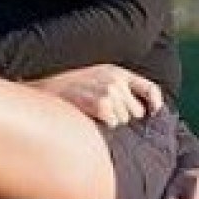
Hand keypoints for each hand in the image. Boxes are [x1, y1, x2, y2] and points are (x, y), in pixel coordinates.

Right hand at [28, 65, 163, 127]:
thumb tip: (142, 111)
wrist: (43, 90)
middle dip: (123, 117)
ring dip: (111, 122)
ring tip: (92, 115)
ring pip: (124, 120)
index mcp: (116, 72)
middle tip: (102, 115)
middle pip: (136, 111)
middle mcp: (115, 80)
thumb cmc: (67, 90)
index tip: (154, 113)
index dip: (155, 103)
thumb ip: (117, 89)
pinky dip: (103, 126)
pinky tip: (90, 119)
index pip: (150, 89)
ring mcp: (108, 91)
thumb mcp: (94, 79)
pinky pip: (113, 123)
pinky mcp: (99, 103)